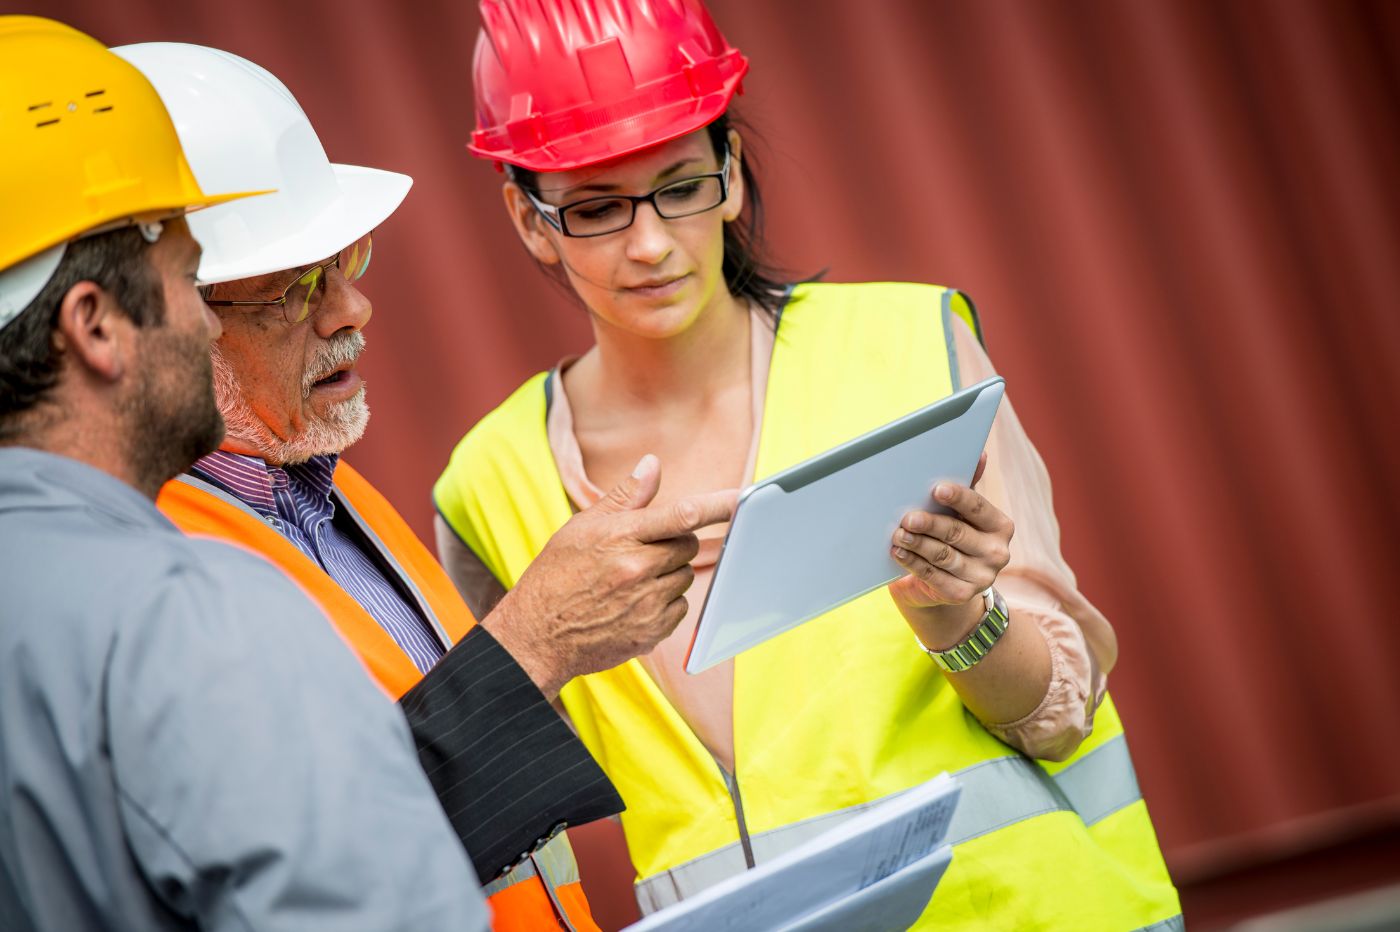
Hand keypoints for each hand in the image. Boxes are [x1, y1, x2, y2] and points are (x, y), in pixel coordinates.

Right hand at [482, 454, 736, 698]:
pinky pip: (681, 608)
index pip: (682, 515)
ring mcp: (646, 603)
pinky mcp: (651, 632)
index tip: (744, 498)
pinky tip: (635, 603)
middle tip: (644, 549)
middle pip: (688, 545)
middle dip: (674, 543)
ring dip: (670, 573)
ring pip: (685, 577)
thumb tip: (653, 464)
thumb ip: (624, 497)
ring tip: (633, 579)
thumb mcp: (583, 527)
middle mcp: (637, 569)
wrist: (538, 634)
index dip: (718, 505)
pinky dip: (666, 603)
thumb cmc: (558, 574)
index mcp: (621, 536)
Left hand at [887, 454, 1013, 643]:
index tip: (936, 489)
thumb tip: (979, 454)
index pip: (978, 508)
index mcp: (1000, 526)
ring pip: (943, 556)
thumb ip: (968, 485)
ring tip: (898, 534)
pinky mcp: (961, 595)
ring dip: (917, 544)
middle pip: (957, 533)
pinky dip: (913, 563)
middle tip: (907, 517)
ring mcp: (982, 577)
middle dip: (930, 524)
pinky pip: (933, 576)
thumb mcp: (961, 512)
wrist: (945, 583)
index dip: (958, 498)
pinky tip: (898, 553)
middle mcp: (997, 552)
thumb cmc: (952, 535)